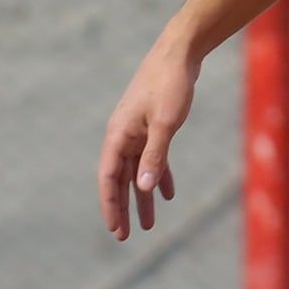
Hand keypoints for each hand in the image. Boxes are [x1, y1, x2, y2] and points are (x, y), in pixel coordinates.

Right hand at [99, 41, 200, 239]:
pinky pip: (152, 157)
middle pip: (119, 179)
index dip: (110, 206)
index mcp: (118, 135)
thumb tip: (144, 188)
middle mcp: (123, 135)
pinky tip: (168, 194)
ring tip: (148, 224)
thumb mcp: (166, 123)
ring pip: (136, 171)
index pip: (108, 178)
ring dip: (142, 196)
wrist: (180, 52)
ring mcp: (137, 130)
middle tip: (125, 236)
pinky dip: (159, 175)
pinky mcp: (153, 125)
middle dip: (122, 208)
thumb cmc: (171, 84)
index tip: (116, 230)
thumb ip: (155, 156)